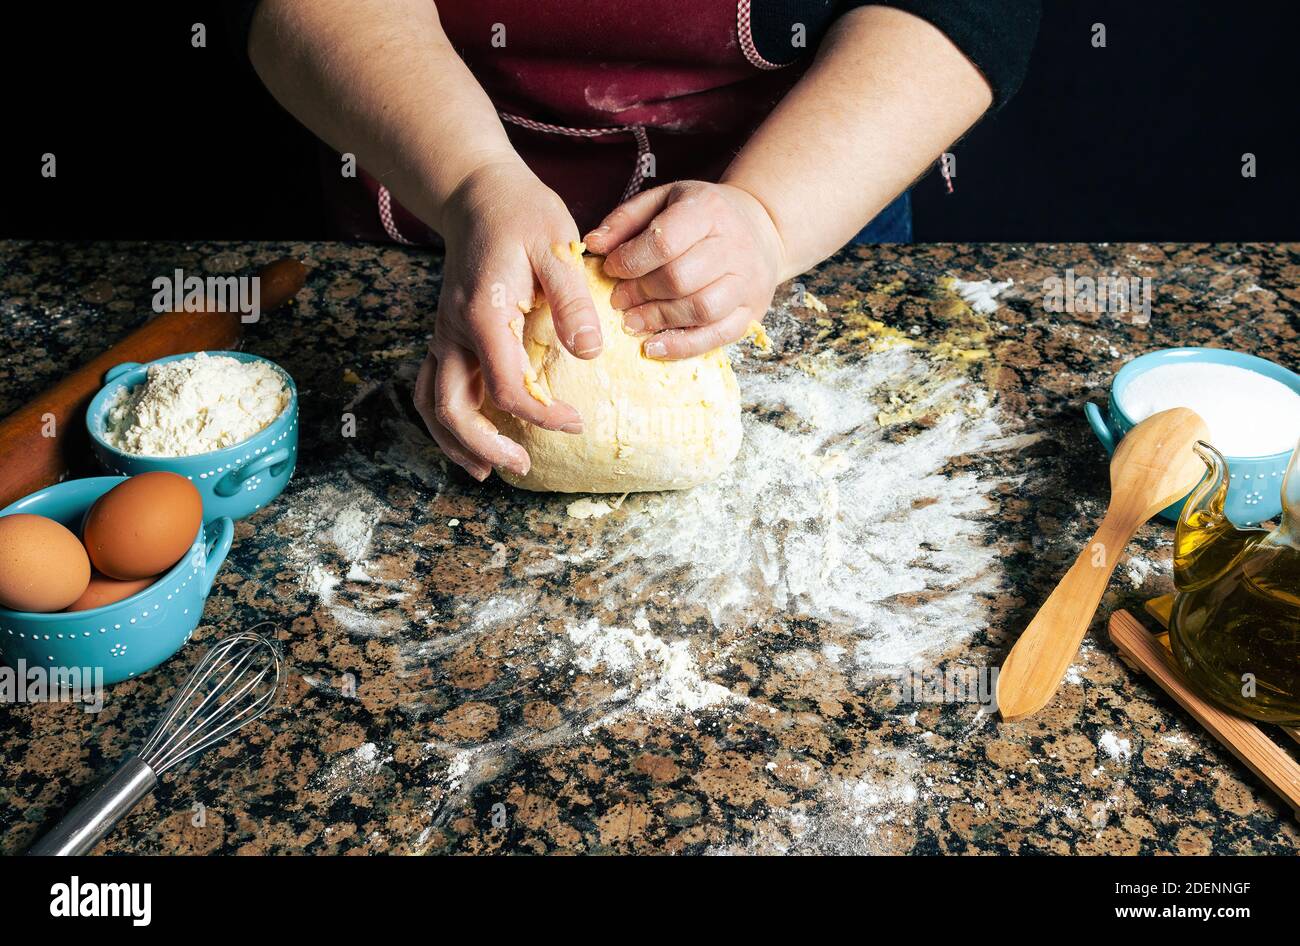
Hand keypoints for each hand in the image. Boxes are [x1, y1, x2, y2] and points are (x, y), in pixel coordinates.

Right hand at [414, 157, 600, 480]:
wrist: (478, 193)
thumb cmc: (522, 215)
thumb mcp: (557, 247)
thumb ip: (572, 300)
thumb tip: (590, 353)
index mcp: (483, 314)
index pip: (506, 388)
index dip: (542, 415)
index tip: (577, 421)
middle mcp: (453, 331)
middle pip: (452, 408)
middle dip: (484, 446)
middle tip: (522, 465)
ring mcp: (444, 335)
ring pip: (431, 403)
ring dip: (455, 442)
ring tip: (486, 469)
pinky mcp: (446, 335)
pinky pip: (431, 387)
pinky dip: (445, 420)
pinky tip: (470, 437)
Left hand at [583, 180, 785, 358]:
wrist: (760, 227)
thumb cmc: (702, 215)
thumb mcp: (664, 201)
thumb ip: (625, 220)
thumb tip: (592, 244)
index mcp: (709, 210)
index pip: (665, 241)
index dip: (630, 261)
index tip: (610, 269)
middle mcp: (734, 245)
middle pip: (680, 279)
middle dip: (640, 293)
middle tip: (618, 300)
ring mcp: (747, 282)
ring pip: (700, 310)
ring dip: (658, 320)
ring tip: (630, 322)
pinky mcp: (752, 311)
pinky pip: (718, 336)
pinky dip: (682, 347)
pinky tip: (653, 346)